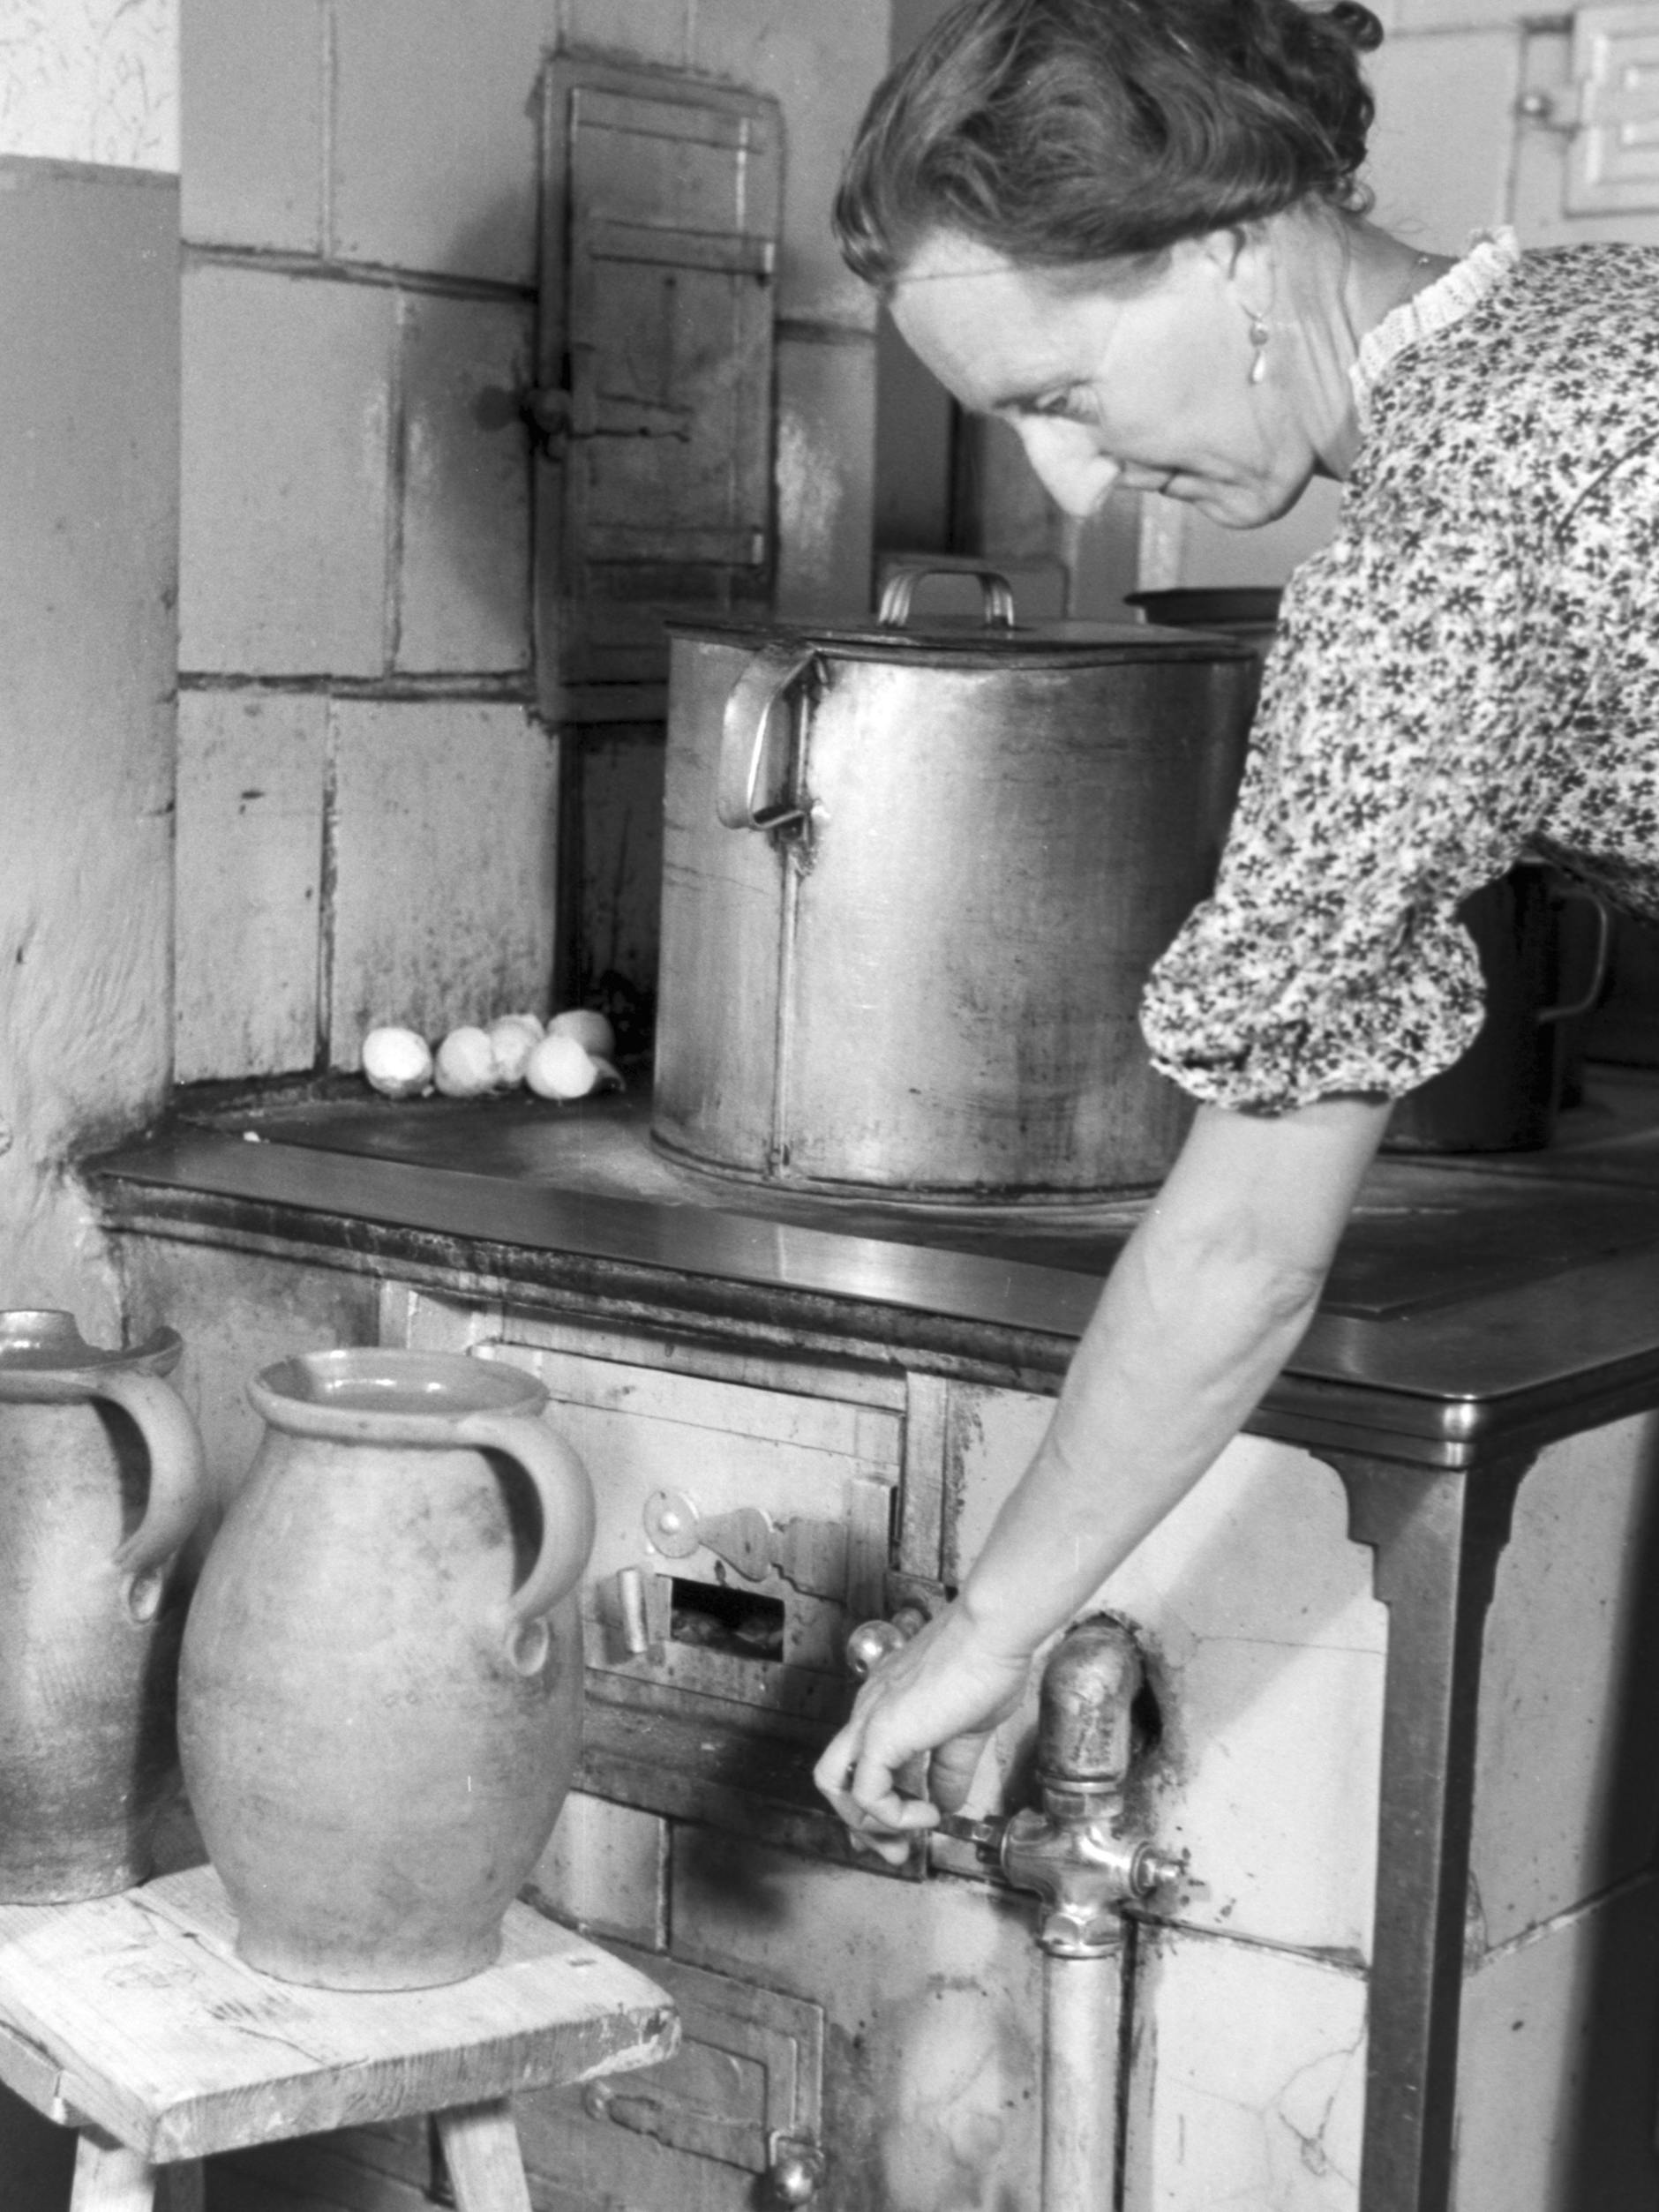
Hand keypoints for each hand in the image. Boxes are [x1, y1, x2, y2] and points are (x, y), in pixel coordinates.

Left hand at [813, 1602, 1031, 1865]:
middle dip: (862, 1824)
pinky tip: (930, 1813)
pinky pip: (868, 1793)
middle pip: (835, 1777)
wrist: (991, 1632)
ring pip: (835, 1784)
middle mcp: (868, 1711)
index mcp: (885, 1705)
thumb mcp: (967, 1728)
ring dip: (868, 1823)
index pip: (861, 1763)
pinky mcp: (882, 1733)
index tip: (904, 1832)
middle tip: (898, 1852)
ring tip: (909, 1836)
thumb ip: (950, 1768)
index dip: (876, 1804)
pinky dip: (894, 1815)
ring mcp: (870, 1720)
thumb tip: (946, 1804)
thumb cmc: (986, 1664)